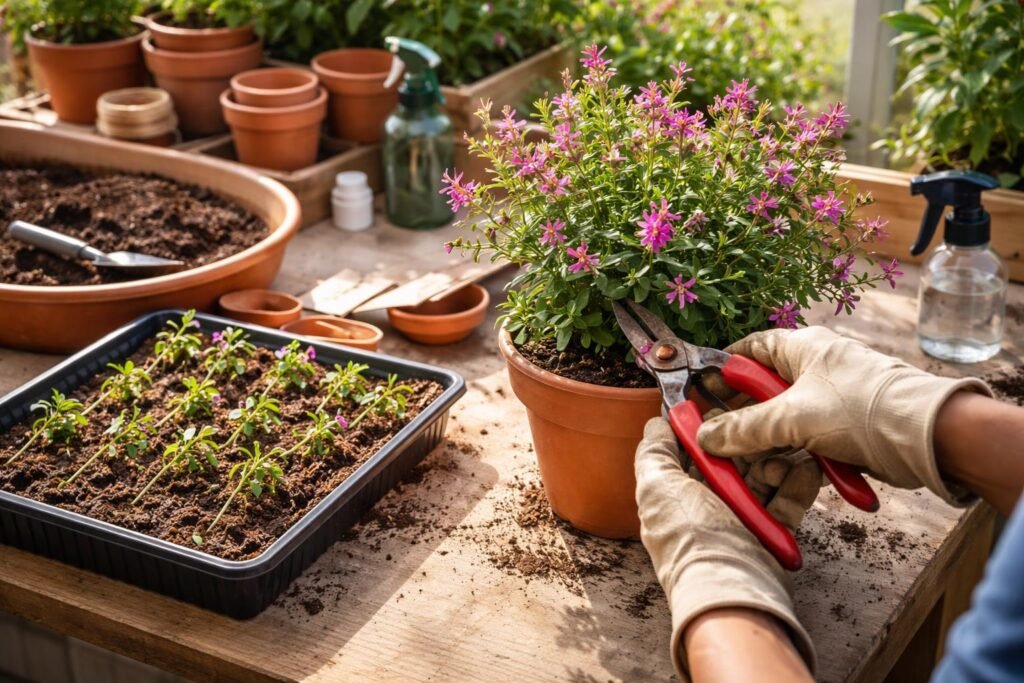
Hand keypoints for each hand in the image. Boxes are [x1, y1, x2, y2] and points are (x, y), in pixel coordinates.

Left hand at [635, 417, 817, 680]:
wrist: (734, 590)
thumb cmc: (691, 541)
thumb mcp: (657, 487)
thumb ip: (654, 453)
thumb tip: (655, 424)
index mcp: (676, 493)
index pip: (693, 451)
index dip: (708, 427)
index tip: (725, 404)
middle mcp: (706, 505)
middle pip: (731, 459)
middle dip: (748, 441)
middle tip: (763, 426)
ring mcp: (739, 519)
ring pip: (761, 475)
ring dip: (775, 459)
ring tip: (787, 451)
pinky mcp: (770, 532)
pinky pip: (787, 499)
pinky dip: (797, 483)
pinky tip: (807, 468)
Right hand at [697, 327, 991, 504]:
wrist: (929, 441)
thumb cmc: (863, 410)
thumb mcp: (792, 418)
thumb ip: (743, 428)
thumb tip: (705, 436)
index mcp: (802, 348)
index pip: (749, 350)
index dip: (721, 371)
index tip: (699, 393)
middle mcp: (814, 369)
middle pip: (761, 393)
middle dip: (741, 421)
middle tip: (719, 441)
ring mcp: (830, 401)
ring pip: (782, 423)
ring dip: (768, 448)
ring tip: (757, 468)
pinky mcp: (843, 432)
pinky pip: (805, 444)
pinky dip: (794, 461)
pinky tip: (785, 477)